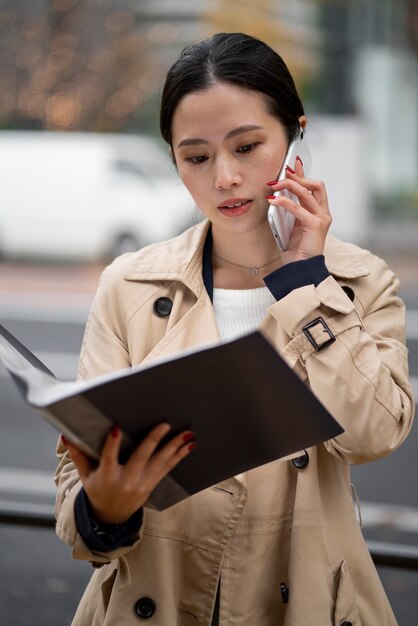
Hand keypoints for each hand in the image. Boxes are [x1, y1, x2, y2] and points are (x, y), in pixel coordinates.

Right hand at [63, 423, 195, 523]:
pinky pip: (167, 468)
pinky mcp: (152, 484)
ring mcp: (141, 483)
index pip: (108, 458)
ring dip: (175, 447)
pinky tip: (189, 445)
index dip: (111, 443)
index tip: (115, 428)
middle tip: (165, 425)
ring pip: (160, 463)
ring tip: (187, 434)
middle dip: (153, 441)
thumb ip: (78, 454)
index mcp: (106, 476)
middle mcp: (126, 480)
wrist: (111, 516)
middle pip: (140, 458)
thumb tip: (66, 435)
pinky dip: (179, 456)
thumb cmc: (97, 489)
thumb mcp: (85, 475)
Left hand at [267, 158, 331, 263]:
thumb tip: (278, 195)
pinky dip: (284, 202)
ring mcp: (321, 219)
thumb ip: (289, 212)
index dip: (303, 174)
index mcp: (318, 214)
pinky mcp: (315, 226)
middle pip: (316, 185)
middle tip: (282, 174)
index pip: (313, 187)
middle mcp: (323, 214)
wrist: (300, 271)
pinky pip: (298, 208)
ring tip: (274, 185)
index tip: (293, 163)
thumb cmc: (296, 252)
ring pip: (307, 192)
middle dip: (298, 177)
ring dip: (289, 185)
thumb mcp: (291, 227)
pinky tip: (273, 200)